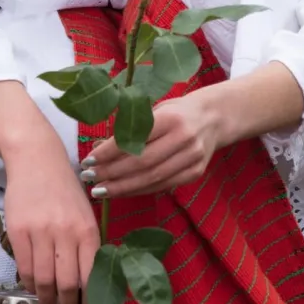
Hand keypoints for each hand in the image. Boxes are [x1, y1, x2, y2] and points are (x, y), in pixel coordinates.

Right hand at [3, 134, 100, 303]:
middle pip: (66, 283)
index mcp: (88, 230)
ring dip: (46, 299)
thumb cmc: (65, 190)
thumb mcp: (85, 214)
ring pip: (44, 280)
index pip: (90, 275)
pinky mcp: (18, 231)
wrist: (37, 160)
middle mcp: (66, 233)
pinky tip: (34, 287)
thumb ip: (87, 244)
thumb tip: (87, 283)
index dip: (89, 301)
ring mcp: (40, 232)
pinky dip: (30, 284)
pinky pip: (24, 268)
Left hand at [82, 90, 224, 199]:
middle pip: (142, 162)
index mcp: (171, 118)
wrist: (214, 118)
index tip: (89, 160)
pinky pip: (163, 185)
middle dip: (112, 173)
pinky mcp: (195, 173)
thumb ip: (129, 129)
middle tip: (89, 178)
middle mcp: (184, 138)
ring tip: (100, 190)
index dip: (109, 152)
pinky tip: (122, 191)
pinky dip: (139, 190)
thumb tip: (97, 149)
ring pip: (152, 178)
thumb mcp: (154, 111)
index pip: (135, 139)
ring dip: (122, 187)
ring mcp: (193, 158)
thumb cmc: (176, 112)